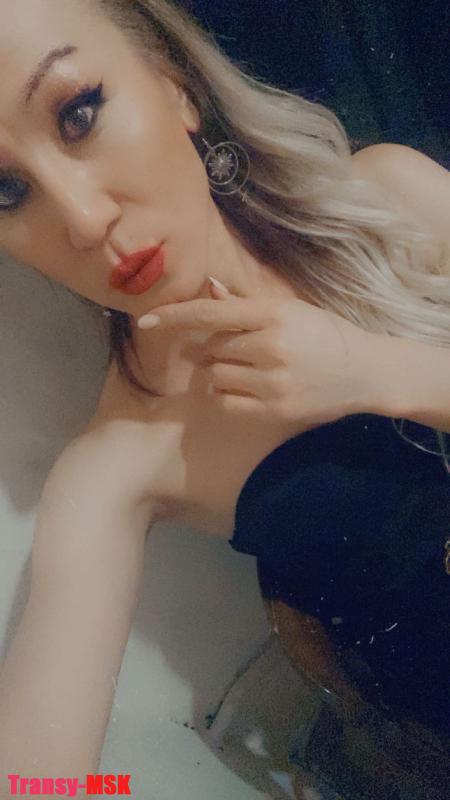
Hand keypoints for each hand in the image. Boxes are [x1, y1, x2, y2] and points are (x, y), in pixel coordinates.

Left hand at [136, 277, 377, 428]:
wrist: (366, 372)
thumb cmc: (326, 335)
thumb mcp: (291, 310)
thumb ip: (247, 304)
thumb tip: (210, 289)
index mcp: (273, 314)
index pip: (210, 314)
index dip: (174, 316)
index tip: (145, 320)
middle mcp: (270, 346)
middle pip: (210, 348)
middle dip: (215, 348)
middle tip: (241, 349)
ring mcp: (272, 381)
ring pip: (215, 376)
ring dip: (221, 372)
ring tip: (250, 368)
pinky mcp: (274, 409)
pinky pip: (226, 402)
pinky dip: (227, 394)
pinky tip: (248, 387)